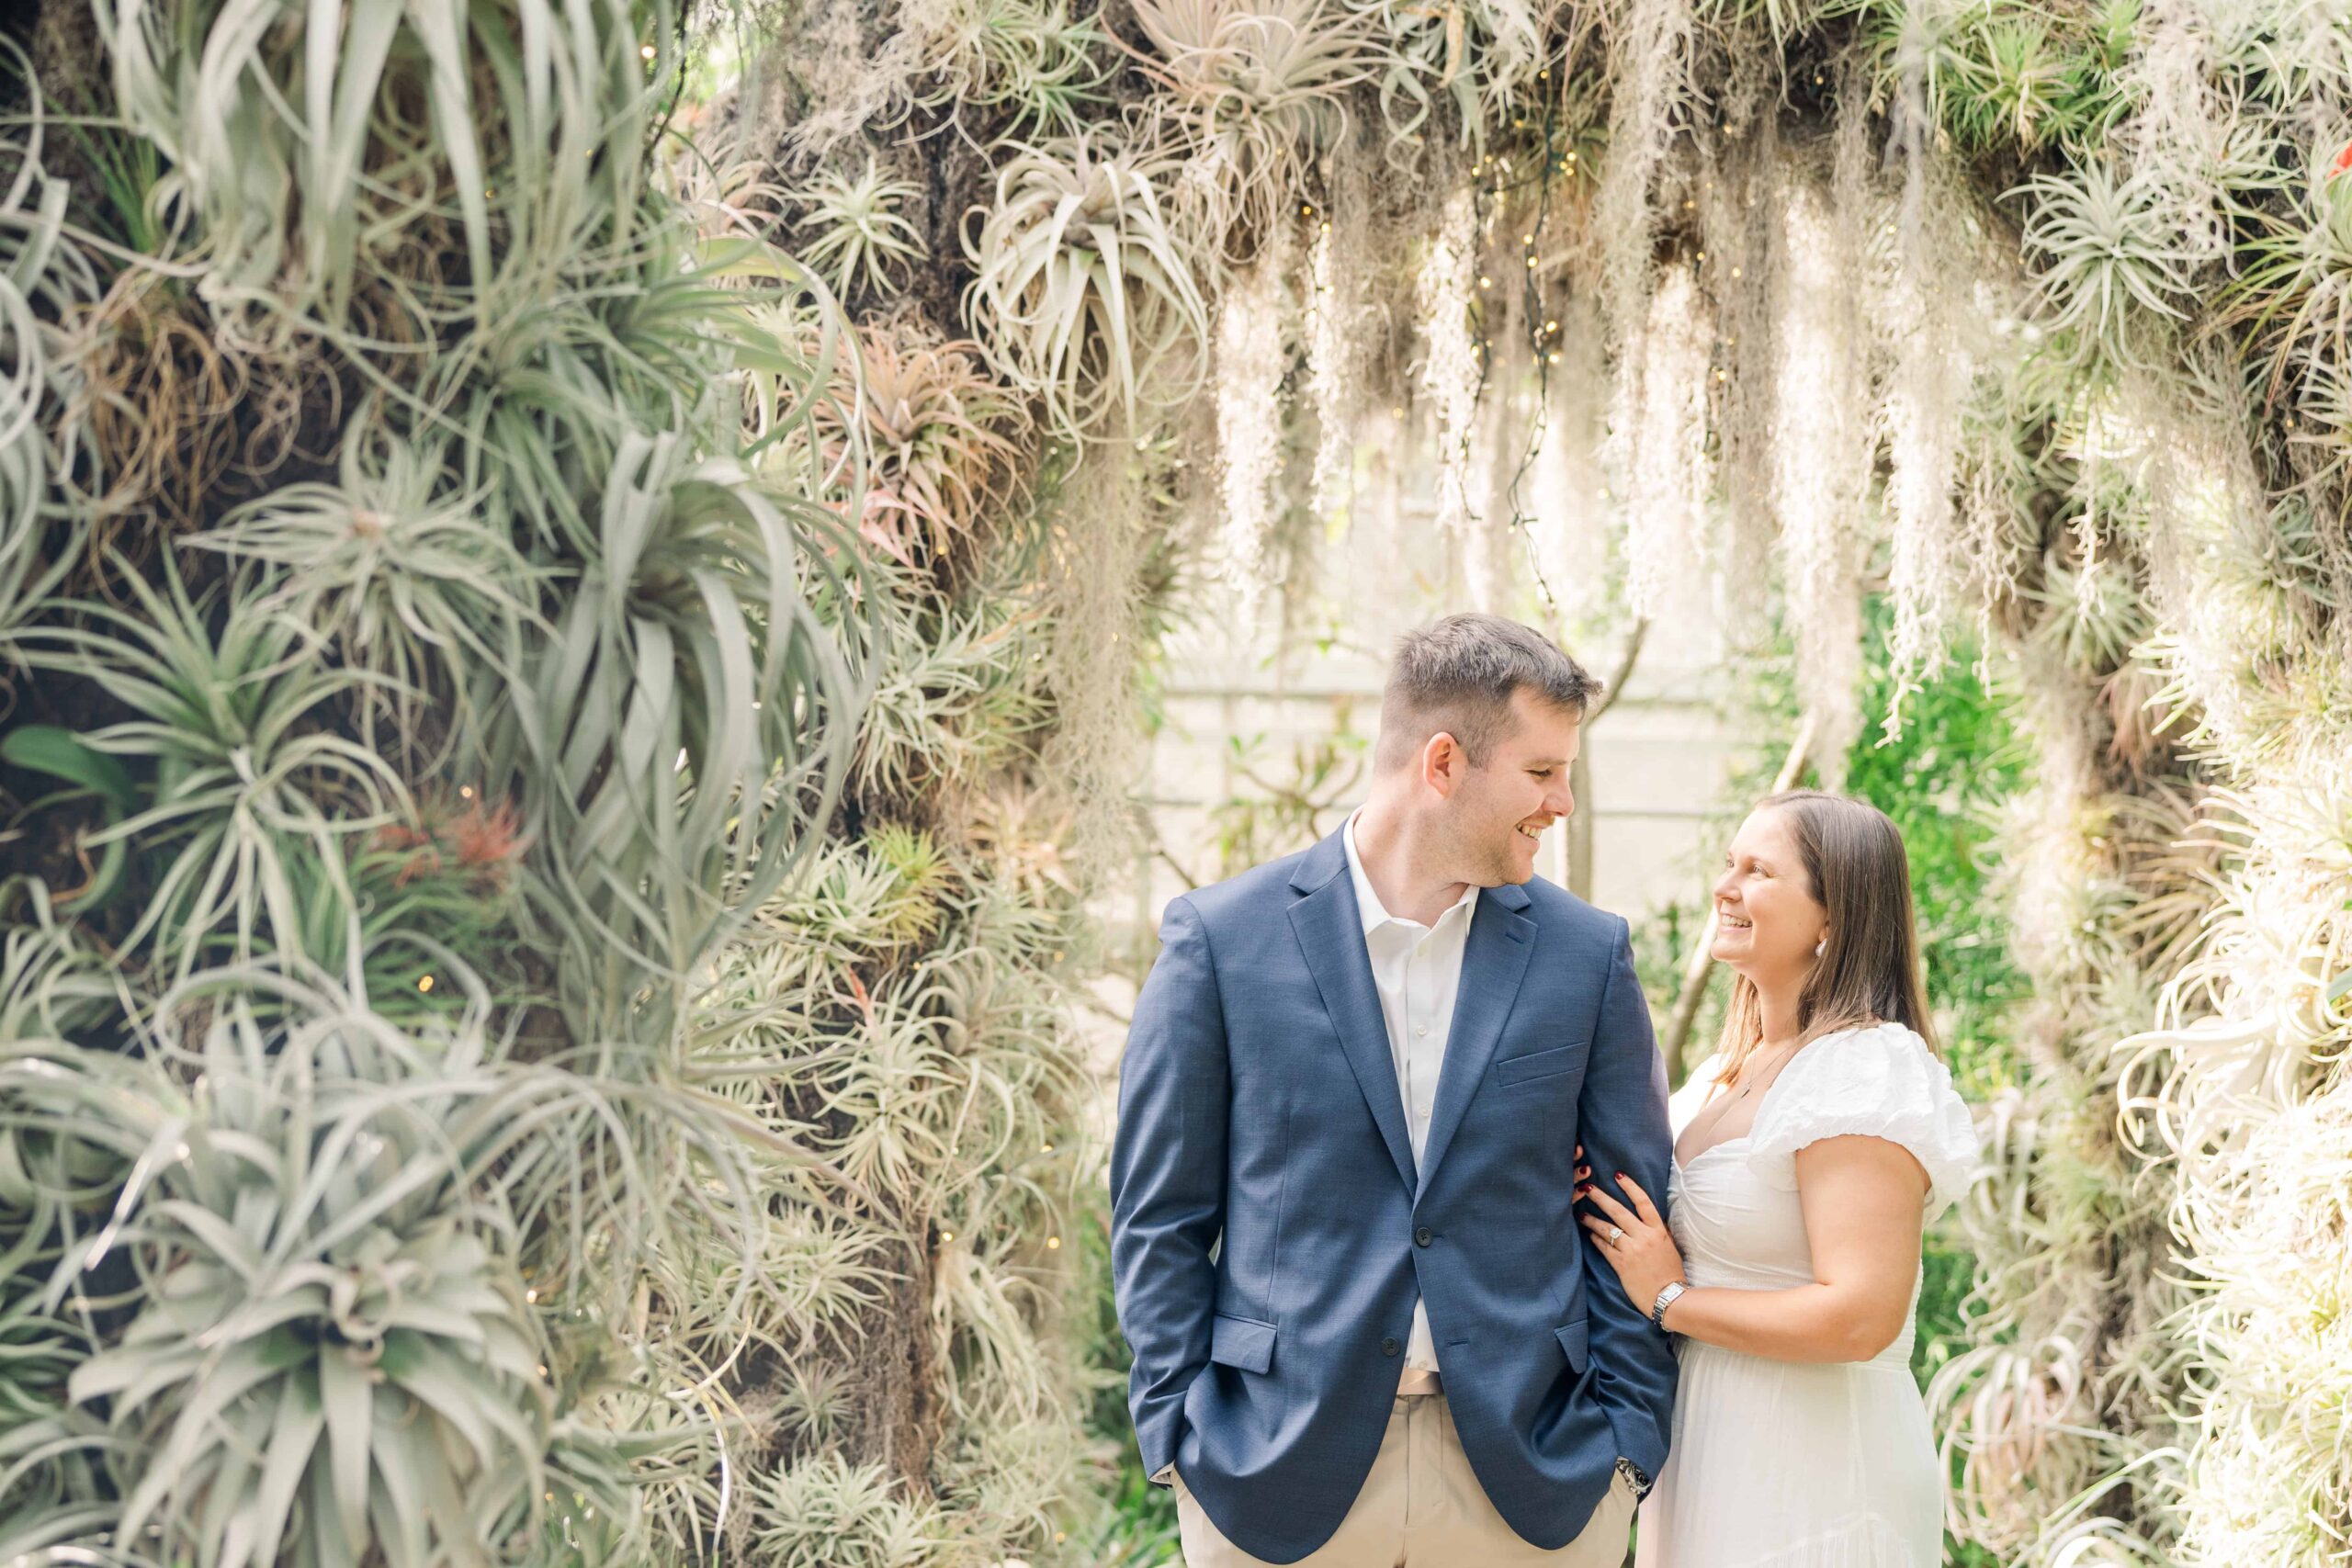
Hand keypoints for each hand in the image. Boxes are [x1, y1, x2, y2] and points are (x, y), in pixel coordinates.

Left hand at [1577, 1169, 1684, 1314]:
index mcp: (1658, 1230)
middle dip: (1600, 1197)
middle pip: (1618, 1211)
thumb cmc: (1671, 1273)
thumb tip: (1645, 1217)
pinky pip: (1604, 1247)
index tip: (1617, 1175)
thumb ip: (1657, 1231)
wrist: (1670, 1298)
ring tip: (1581, 1213)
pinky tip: (1589, 1235)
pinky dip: (1596, 1240)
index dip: (1629, 1186)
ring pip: (1606, 1229)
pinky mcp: (1621, 1264)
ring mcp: (1632, 1250)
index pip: (1643, 1202)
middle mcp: (1644, 1237)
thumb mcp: (1669, 1246)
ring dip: (1591, 1220)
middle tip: (1587, 1187)